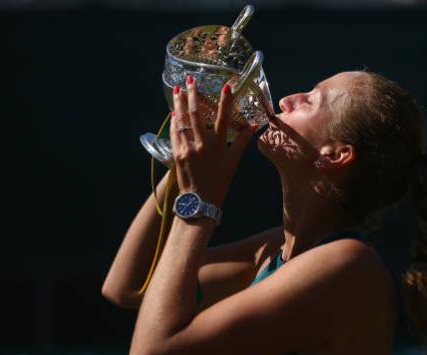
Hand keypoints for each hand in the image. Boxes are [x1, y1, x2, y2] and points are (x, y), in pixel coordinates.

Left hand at [170, 75, 256, 206]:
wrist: (200, 202)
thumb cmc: (219, 182)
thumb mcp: (233, 162)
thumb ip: (242, 142)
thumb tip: (253, 126)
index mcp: (219, 145)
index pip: (223, 118)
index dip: (225, 101)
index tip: (225, 86)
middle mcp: (203, 144)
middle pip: (197, 113)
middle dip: (193, 95)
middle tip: (190, 80)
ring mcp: (188, 148)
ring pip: (182, 120)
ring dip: (179, 104)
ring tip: (177, 90)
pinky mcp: (177, 154)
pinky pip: (175, 133)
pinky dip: (174, 121)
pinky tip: (174, 112)